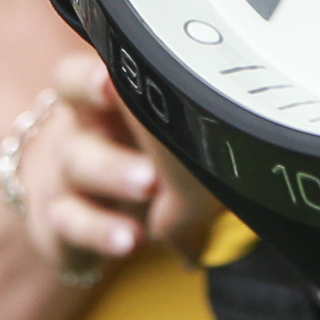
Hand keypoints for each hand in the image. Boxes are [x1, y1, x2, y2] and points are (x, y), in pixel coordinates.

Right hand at [33, 54, 223, 264]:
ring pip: (76, 168)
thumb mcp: (166, 126)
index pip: (76, 78)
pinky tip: (131, 240)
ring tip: (150, 187)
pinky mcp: (65, 219)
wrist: (98, 196)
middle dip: (118, 135)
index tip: (111, 81)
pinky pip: (72, 222)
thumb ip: (190, 112)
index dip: (89, 80)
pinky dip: (101, 231)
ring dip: (113, 176)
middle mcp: (80, 132)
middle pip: (80, 125)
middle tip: (153, 156)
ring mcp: (68, 176)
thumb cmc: (148, 143)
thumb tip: (253, 108)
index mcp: (101, 100)